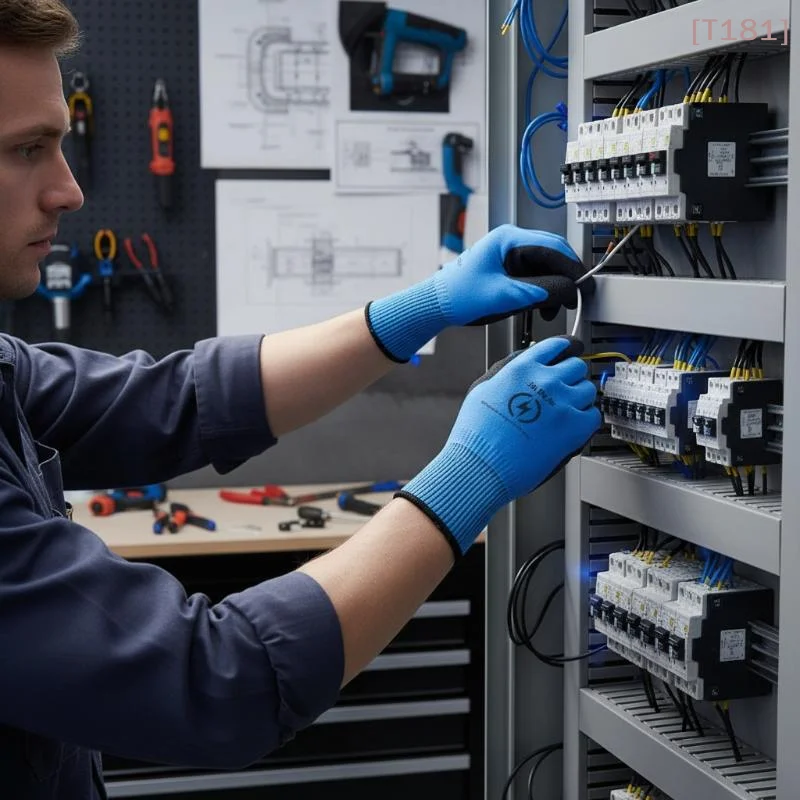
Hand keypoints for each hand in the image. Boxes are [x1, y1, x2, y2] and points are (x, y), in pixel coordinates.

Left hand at [365, 225, 590, 361]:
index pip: (552, 246)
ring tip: (555, 310)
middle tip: (576, 298)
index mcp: (507, 239)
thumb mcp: (503, 295)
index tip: (584, 285)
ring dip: (555, 288)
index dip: (572, 266)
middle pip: (552, 255)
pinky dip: (543, 292)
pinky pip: (535, 277)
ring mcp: (510, 256)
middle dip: (565, 278)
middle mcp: (511, 243)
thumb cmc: (458, 296)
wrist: (436, 306)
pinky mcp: (509, 270)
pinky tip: (543, 309)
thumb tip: (568, 289)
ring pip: (546, 268)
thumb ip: (538, 292)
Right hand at [396, 337, 601, 554]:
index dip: (564, 348)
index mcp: (523, 368)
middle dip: (571, 375)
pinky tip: (572, 426)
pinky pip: (593, 415)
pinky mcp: (574, 428)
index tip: (568, 351)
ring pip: (588, 389)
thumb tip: (522, 365)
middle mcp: (546, 381)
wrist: (482, 465)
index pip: (556, 345)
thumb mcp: (483, 388)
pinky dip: (585, 420)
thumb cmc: (477, 434)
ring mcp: (563, 404)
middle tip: (564, 388)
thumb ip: (508, 372)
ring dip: (579, 398)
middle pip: (577, 365)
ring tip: (565, 410)